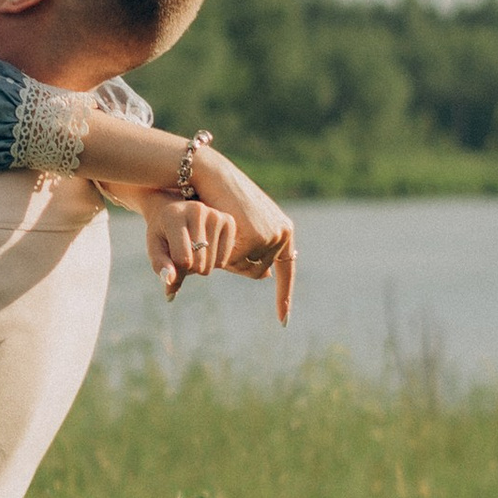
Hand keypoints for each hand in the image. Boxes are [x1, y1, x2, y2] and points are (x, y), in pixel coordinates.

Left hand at [142, 194, 238, 296]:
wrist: (176, 211)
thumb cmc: (163, 233)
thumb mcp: (155, 248)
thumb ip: (161, 266)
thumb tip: (170, 286)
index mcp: (174, 216)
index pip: (182, 259)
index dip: (177, 272)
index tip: (171, 266)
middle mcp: (197, 210)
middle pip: (199, 263)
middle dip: (189, 268)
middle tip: (182, 254)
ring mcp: (215, 215)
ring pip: (213, 263)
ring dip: (202, 266)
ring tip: (193, 250)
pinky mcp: (229, 221)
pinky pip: (224, 259)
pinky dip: (214, 262)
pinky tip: (206, 248)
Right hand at [180, 141, 296, 322]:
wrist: (211, 175)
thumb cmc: (222, 197)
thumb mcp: (243, 223)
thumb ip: (256, 247)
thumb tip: (267, 275)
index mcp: (283, 230)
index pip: (286, 269)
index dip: (283, 297)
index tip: (283, 321)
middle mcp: (282, 234)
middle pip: (257, 271)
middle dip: (238, 265)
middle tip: (222, 246)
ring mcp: (270, 235)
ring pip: (245, 268)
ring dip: (228, 260)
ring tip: (219, 236)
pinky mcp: (256, 236)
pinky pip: (234, 261)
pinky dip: (222, 255)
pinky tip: (216, 237)